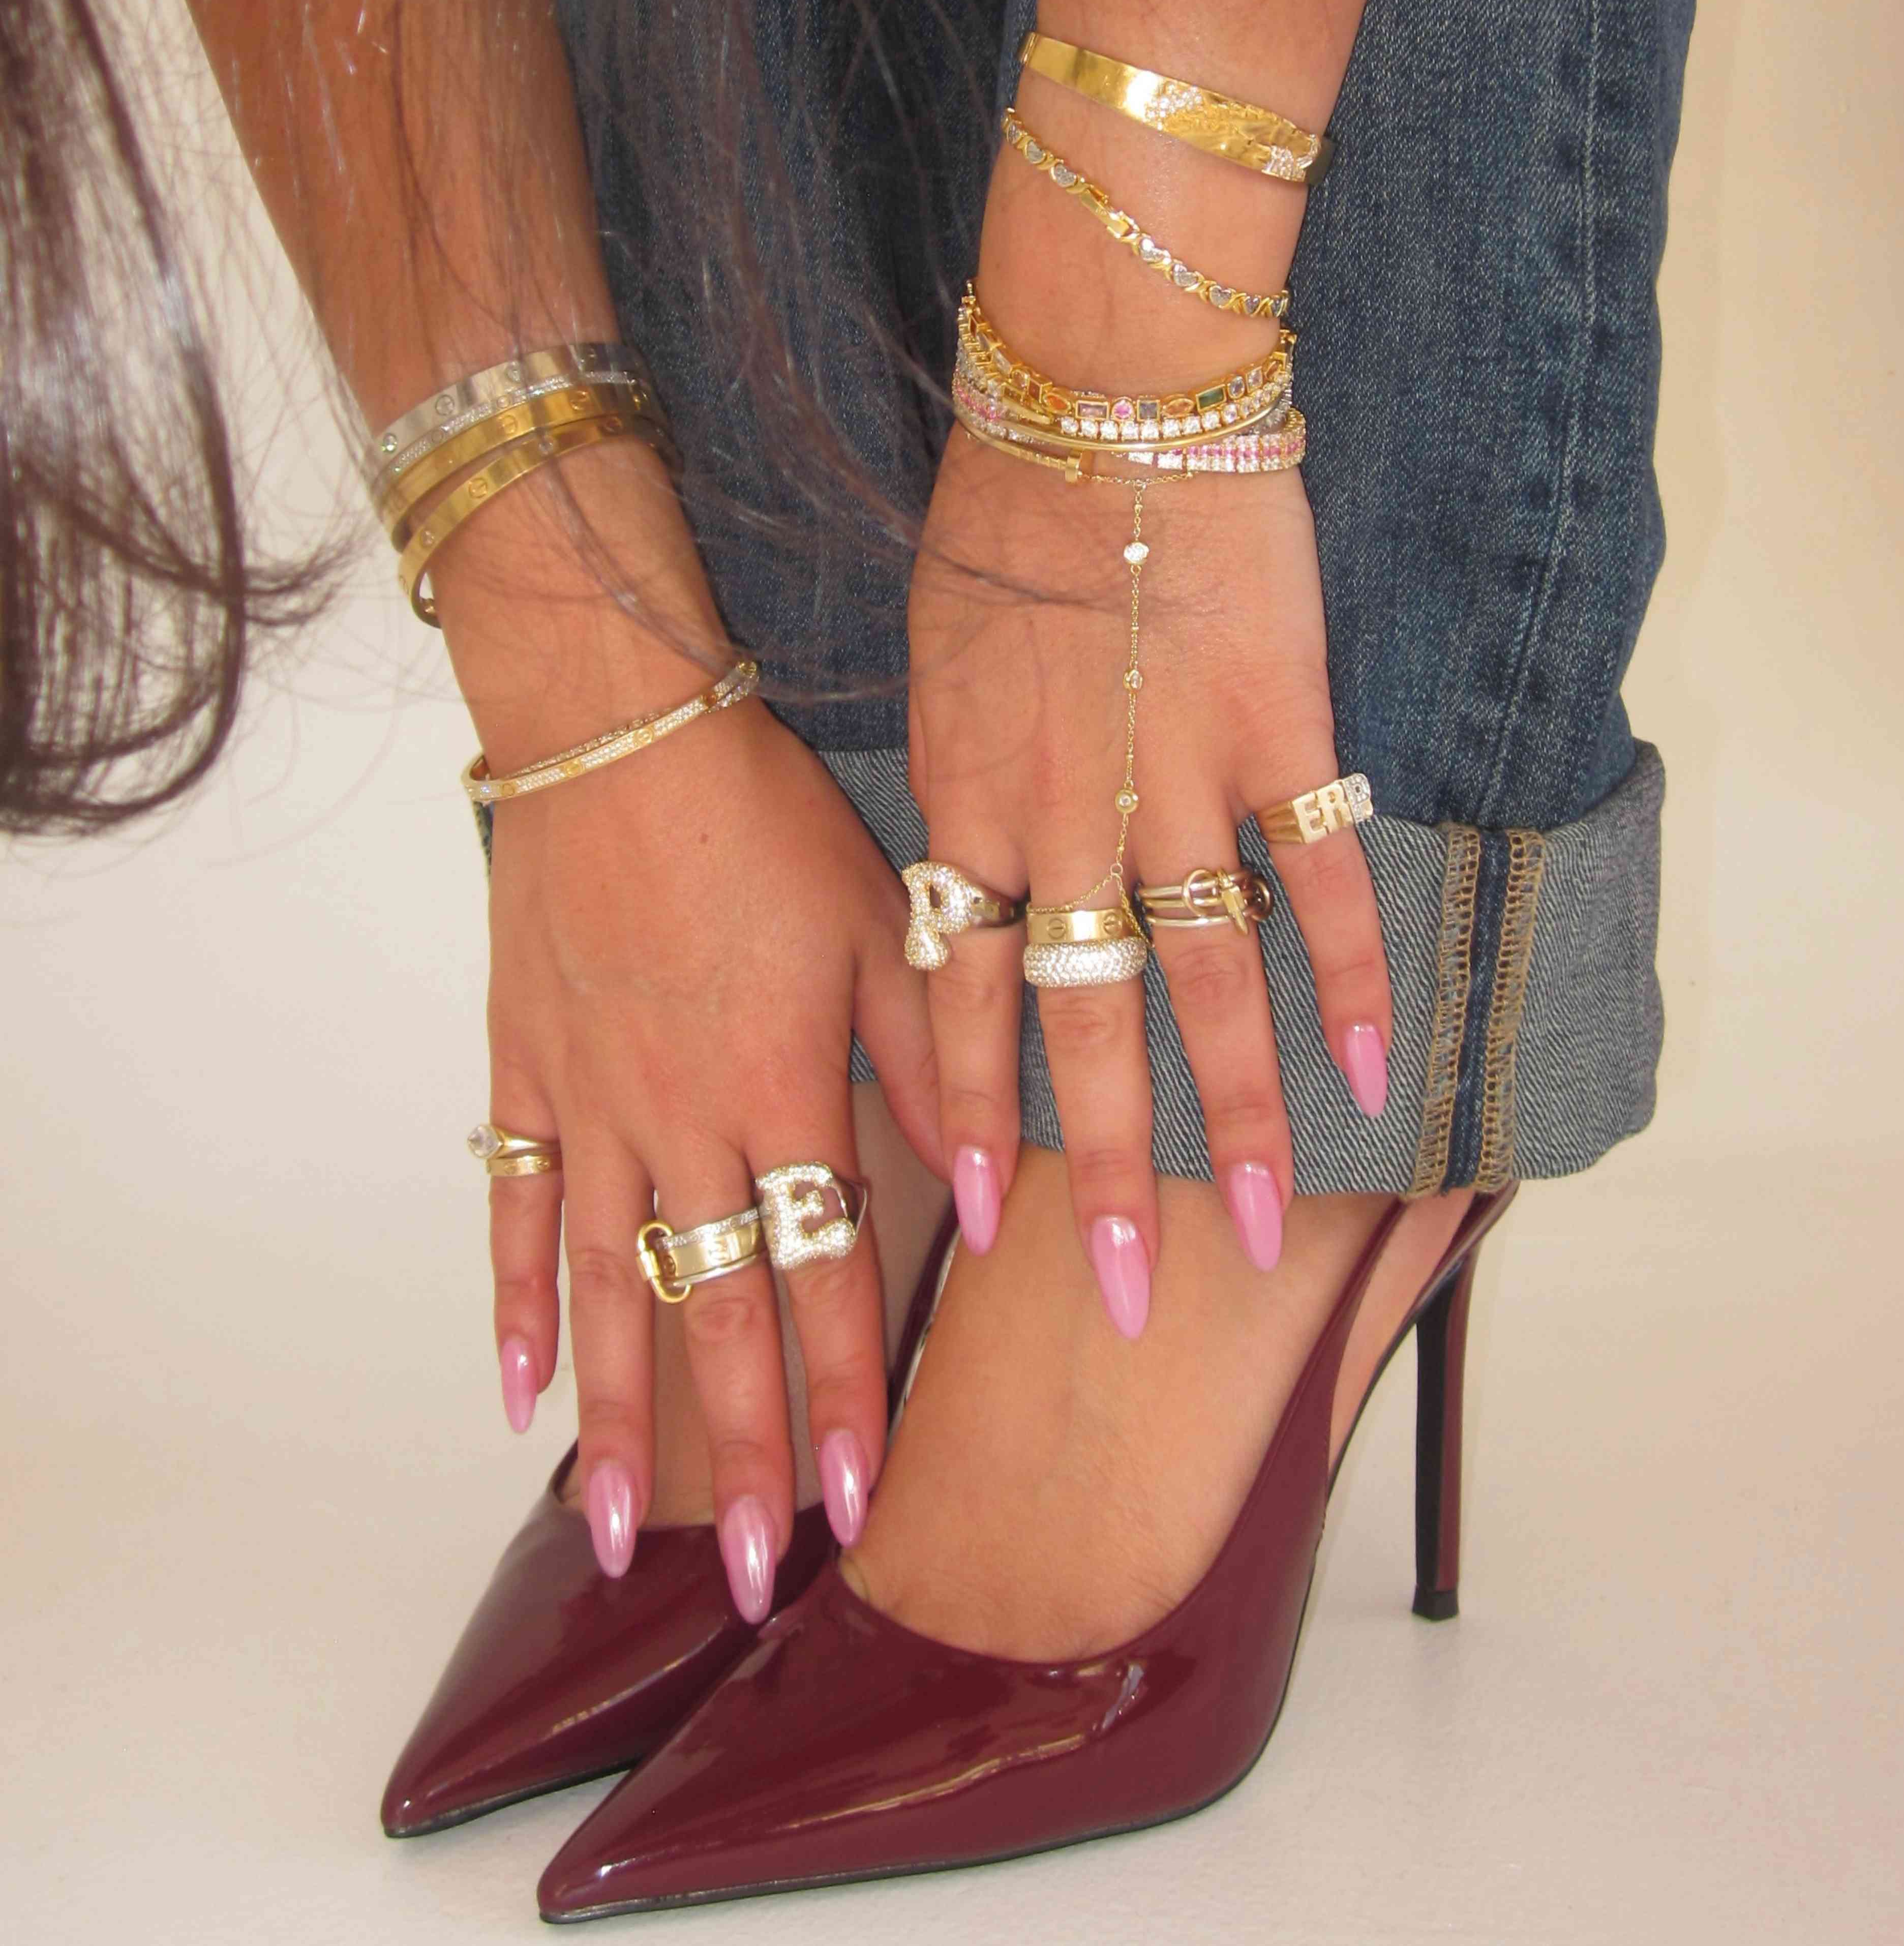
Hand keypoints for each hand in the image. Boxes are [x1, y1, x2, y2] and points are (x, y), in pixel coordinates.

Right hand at [482, 695, 942, 1602]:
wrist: (619, 732)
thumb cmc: (766, 820)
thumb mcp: (887, 924)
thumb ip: (935, 1062)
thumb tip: (985, 1185)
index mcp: (785, 1089)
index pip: (824, 1276)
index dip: (844, 1396)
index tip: (861, 1505)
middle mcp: (684, 1121)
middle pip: (714, 1315)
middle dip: (738, 1455)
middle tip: (746, 1577)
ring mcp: (593, 1103)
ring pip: (607, 1292)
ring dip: (618, 1420)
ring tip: (619, 1534)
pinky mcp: (524, 1067)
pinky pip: (515, 1204)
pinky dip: (513, 1299)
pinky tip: (518, 1392)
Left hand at [908, 435, 1389, 1330]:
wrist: (1096, 398)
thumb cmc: (997, 533)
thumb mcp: (931, 680)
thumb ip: (955, 803)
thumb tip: (973, 905)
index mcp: (967, 806)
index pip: (956, 996)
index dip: (968, 1114)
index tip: (981, 1221)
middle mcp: (1065, 818)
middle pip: (1083, 1026)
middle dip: (1099, 1172)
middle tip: (1113, 1296)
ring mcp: (1175, 780)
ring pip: (1206, 981)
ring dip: (1238, 1117)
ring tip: (1267, 1229)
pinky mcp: (1276, 730)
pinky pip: (1318, 877)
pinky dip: (1349, 972)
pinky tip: (1376, 1068)